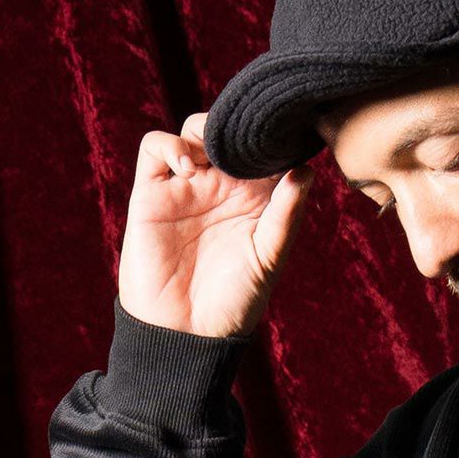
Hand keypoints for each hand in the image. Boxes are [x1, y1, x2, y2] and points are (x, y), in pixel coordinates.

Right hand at [117, 111, 315, 338]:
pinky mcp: (152, 191)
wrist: (187, 331)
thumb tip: (307, 171)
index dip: (275, 138)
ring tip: (219, 153)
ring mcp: (186, 186)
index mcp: (254, 201)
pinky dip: (170, 145)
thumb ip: (286, 216)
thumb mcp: (268, 258)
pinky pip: (155, 147)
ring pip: (194, 131)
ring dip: (206, 129)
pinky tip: (187, 168)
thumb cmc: (234, 303)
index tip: (289, 129)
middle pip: (231, 133)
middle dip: (241, 126)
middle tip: (252, 133)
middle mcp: (221, 187)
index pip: (266, 153)